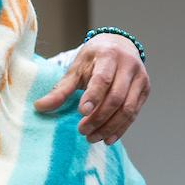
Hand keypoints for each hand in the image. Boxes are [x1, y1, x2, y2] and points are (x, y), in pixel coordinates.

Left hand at [34, 33, 150, 144]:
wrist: (119, 46)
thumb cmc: (94, 59)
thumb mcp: (76, 68)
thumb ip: (61, 89)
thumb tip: (39, 107)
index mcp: (109, 55)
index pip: (103, 79)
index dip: (93, 97)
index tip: (81, 113)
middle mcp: (128, 66)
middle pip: (116, 97)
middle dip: (99, 118)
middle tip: (82, 131)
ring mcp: (140, 78)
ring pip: (128, 108)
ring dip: (110, 127)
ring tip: (92, 138)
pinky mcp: (145, 90)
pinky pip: (134, 113)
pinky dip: (121, 128)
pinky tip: (107, 138)